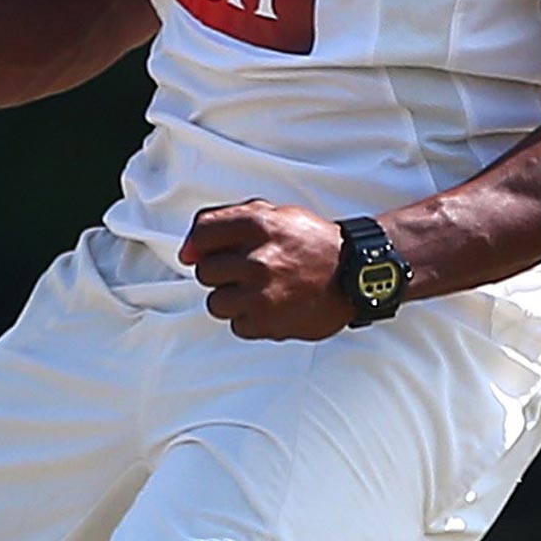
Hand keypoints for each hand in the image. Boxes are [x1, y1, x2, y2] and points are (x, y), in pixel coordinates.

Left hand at [178, 199, 352, 340]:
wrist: (353, 274)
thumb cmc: (311, 243)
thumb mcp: (275, 214)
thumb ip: (228, 221)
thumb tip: (187, 251)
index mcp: (258, 224)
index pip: (202, 233)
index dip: (198, 245)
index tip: (203, 253)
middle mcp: (257, 258)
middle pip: (205, 271)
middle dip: (221, 273)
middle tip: (246, 271)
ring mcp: (262, 293)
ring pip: (216, 302)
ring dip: (232, 299)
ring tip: (257, 292)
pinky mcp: (269, 323)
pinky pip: (236, 326)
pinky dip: (250, 320)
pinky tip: (270, 306)